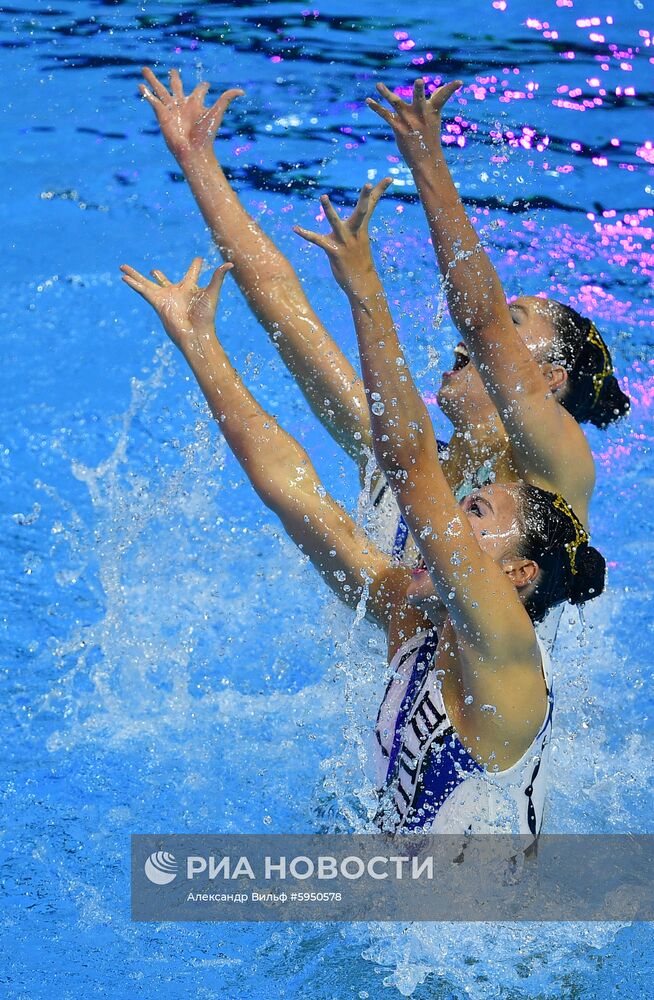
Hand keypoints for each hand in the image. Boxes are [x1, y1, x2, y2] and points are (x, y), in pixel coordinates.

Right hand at [120, 258, 232, 352]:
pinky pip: (142, 290)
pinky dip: (133, 283)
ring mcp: (164, 297)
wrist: (195, 333)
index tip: (198, 259)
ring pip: (146, 282)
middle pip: (162, 279)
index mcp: (190, 287)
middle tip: (154, 270)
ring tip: (123, 267)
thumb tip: (230, 264)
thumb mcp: (212, 293)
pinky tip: (123, 276)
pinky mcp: (156, 301)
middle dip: (157, 275)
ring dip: (134, 275)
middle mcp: (175, 291)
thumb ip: (218, 277)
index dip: (195, 265)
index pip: (192, 272)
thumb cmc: (205, 316)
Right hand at [139, 66, 243, 163]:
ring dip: (152, 80)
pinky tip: (140, 86)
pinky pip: (152, 101)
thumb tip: (242, 91)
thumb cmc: (205, 134)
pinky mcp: (161, 114)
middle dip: (173, 78)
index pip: (198, 91)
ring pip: (160, 90)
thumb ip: (226, 99)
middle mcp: (183, 105)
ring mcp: (171, 109)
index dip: (203, 87)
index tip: (206, 85)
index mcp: (196, 104)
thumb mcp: (216, 113)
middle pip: (176, 86)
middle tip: (172, 71)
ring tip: (144, 69)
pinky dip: (146, 93)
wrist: (193, 151)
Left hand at [293, 178, 390, 295]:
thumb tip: (356, 222)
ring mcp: (345, 242)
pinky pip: (317, 241)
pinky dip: (306, 234)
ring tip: (324, 196)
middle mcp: (355, 233)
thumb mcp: (359, 241)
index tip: (389, 178)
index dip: (380, 190)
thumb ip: (355, 229)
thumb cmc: (359, 262)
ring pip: (336, 222)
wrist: (361, 284)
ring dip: (329, 210)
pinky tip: (295, 228)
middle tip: (368, 183)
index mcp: (362, 228)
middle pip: (362, 212)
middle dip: (365, 198)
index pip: (372, 205)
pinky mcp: (334, 252)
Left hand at [366, 78, 461, 162]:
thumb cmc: (430, 137)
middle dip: (419, 91)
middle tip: (419, 81)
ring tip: (378, 85)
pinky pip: (385, 115)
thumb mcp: (434, 118)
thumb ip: (434, 102)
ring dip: (387, 94)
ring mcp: (409, 121)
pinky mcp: (398, 128)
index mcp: (432, 111)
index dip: (451, 88)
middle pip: (419, 99)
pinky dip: (376, 107)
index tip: (460, 83)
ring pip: (397, 103)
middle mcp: (420, 114)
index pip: (444, 96)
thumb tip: (441, 89)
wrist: (426, 160)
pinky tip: (368, 101)